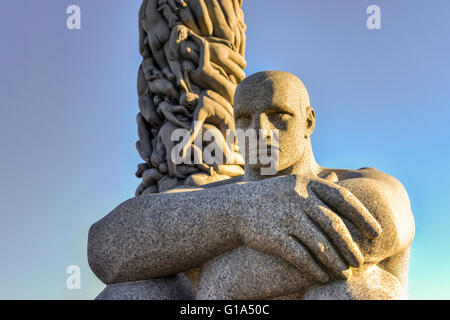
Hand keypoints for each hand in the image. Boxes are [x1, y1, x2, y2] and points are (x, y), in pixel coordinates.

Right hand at [234, 175, 381, 282]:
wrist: (234, 208)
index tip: (376, 232)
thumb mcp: (292, 183)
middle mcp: (298, 198)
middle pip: (334, 224)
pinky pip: (300, 255)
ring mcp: (285, 217)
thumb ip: (316, 184)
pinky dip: (313, 268)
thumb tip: (338, 176)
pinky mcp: (273, 236)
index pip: (343, 198)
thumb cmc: (269, 197)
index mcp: (306, 183)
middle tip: (361, 261)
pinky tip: (322, 277)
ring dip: (335, 261)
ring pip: (319, 243)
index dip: (362, 216)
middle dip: (350, 245)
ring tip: (345, 273)